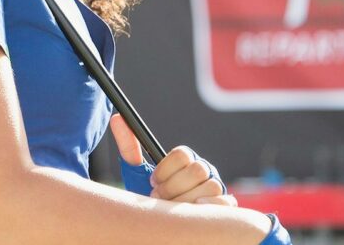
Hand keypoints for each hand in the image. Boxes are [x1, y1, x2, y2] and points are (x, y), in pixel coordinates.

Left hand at [108, 114, 235, 205]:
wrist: (161, 225)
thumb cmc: (150, 198)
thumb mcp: (136, 174)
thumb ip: (129, 149)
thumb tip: (117, 118)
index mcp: (186, 159)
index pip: (183, 154)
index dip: (165, 170)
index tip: (152, 181)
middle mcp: (204, 169)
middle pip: (197, 169)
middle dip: (173, 187)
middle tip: (159, 198)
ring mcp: (217, 187)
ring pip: (210, 186)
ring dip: (186, 201)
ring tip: (171, 209)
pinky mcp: (226, 206)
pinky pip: (225, 202)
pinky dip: (208, 207)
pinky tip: (192, 211)